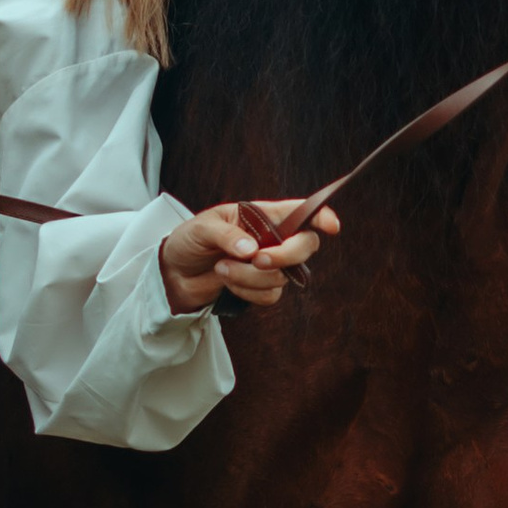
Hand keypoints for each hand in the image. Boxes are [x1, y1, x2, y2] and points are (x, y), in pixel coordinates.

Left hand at [159, 200, 338, 315]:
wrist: (176, 273)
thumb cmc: (190, 240)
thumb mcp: (201, 228)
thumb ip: (227, 235)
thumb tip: (251, 250)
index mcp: (263, 214)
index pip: (302, 211)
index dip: (321, 216)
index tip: (331, 226)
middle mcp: (273, 238)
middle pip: (305, 246)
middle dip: (285, 256)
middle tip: (256, 260)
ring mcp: (270, 265)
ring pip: (283, 277)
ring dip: (249, 277)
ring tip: (221, 267)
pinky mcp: (261, 288)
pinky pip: (269, 296)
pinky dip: (246, 292)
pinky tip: (227, 282)